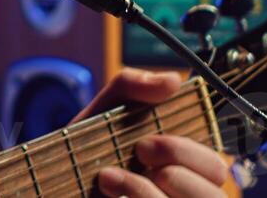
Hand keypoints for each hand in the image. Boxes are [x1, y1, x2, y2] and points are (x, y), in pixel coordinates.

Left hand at [75, 68, 233, 197]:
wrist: (51, 183)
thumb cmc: (82, 152)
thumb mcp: (101, 114)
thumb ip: (132, 88)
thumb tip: (172, 80)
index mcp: (184, 170)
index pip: (215, 166)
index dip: (187, 152)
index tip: (144, 143)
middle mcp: (185, 197)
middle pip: (216, 193)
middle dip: (176, 171)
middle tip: (137, 155)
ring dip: (148, 191)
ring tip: (108, 177)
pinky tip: (106, 193)